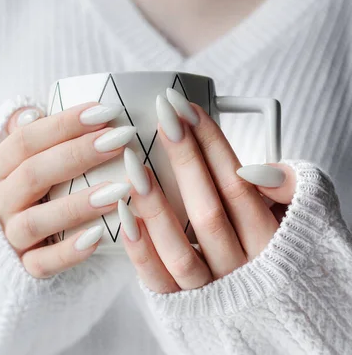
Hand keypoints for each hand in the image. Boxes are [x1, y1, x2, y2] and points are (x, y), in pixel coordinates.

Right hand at [0, 103, 135, 277]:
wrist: (1, 239)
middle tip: (121, 140)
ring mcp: (9, 235)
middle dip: (78, 154)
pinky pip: (41, 264)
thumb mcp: (20, 157)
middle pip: (32, 174)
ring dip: (77, 204)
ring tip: (119, 190)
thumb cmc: (27, 187)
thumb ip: (25, 133)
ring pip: (34, 221)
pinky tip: (98, 237)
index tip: (106, 111)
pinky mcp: (23, 267)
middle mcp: (0, 200)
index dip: (63, 124)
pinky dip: (68, 252)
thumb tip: (32, 112)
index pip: (24, 140)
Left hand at [119, 89, 295, 292]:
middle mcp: (243, 269)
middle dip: (183, 159)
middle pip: (208, 209)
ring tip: (133, 163)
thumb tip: (256, 169)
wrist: (281, 319)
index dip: (211, 143)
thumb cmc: (284, 258)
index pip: (238, 184)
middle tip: (162, 119)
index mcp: (273, 244)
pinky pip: (159, 281)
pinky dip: (140, 249)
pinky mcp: (185, 307)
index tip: (186, 110)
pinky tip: (124, 213)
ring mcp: (213, 290)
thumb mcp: (305, 221)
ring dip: (154, 204)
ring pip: (180, 249)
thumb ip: (289, 192)